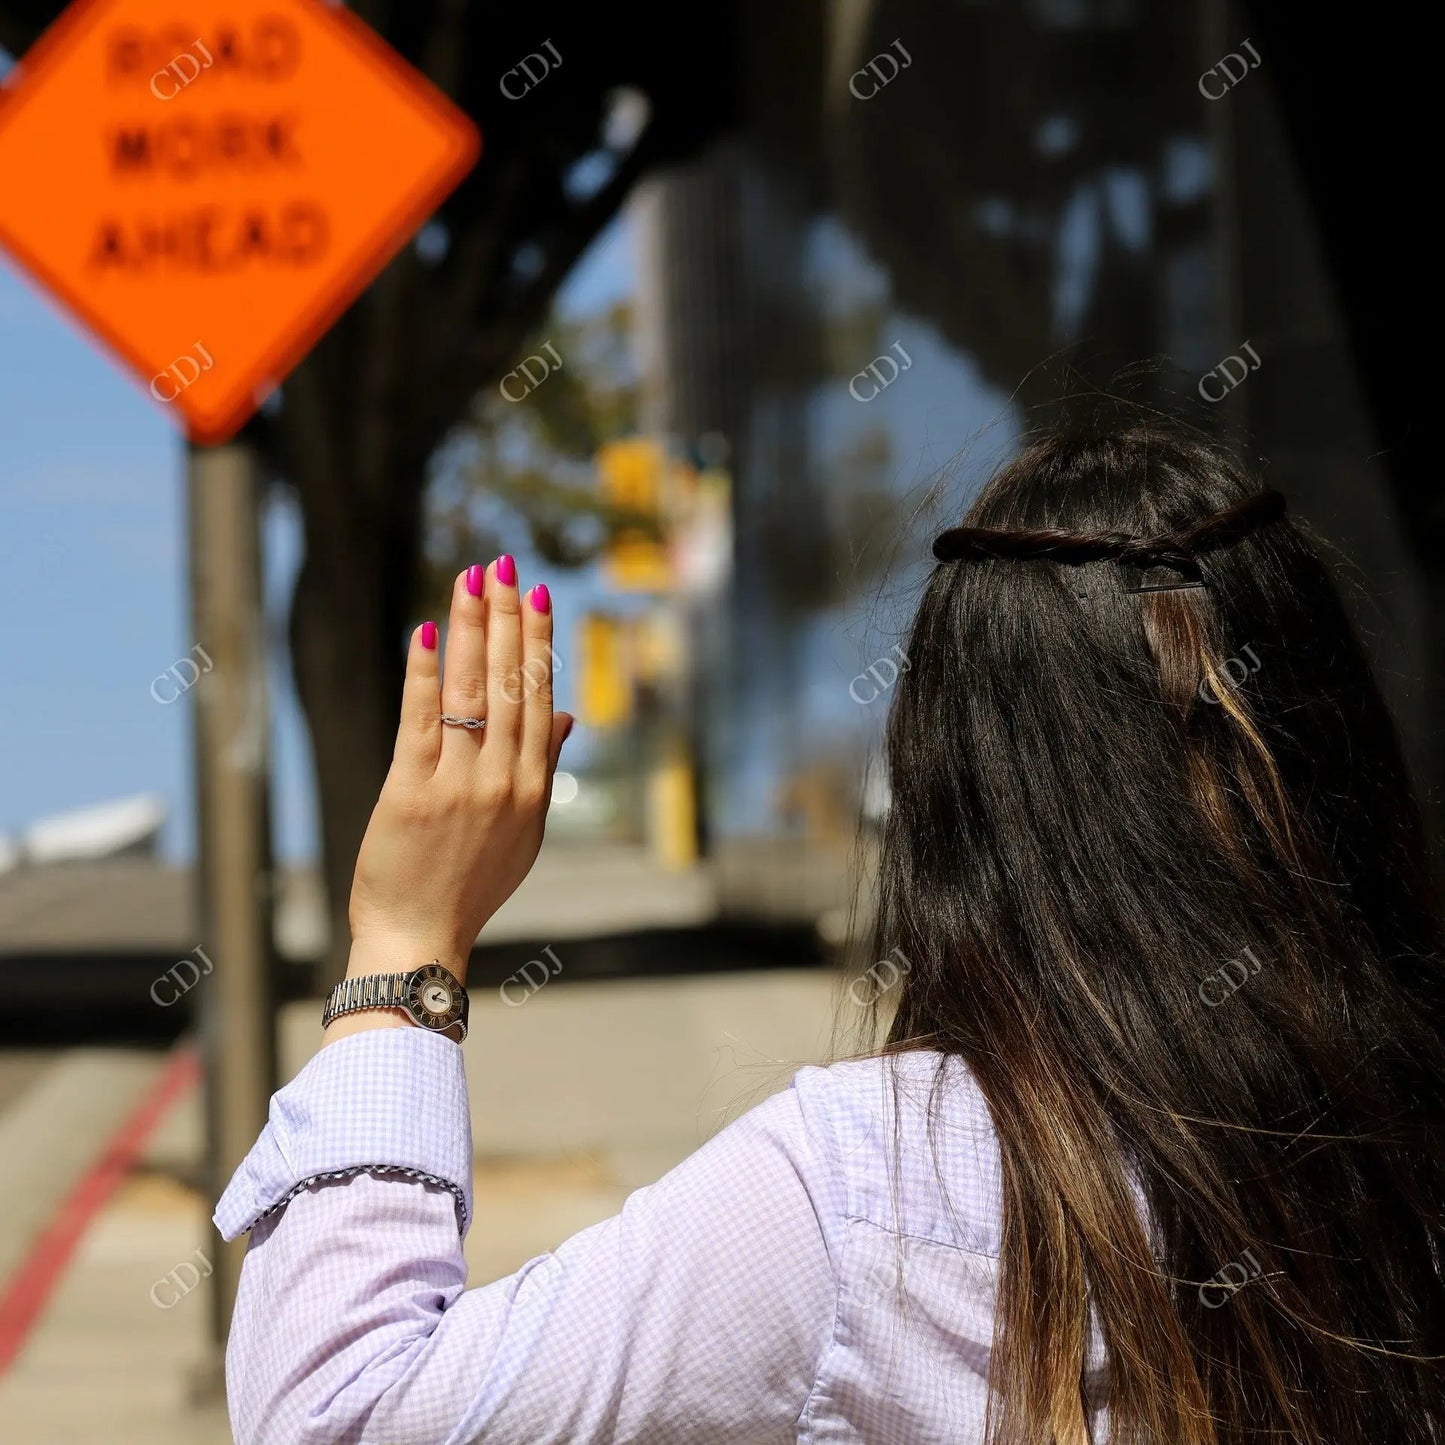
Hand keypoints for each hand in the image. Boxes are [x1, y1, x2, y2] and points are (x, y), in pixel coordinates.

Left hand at [342, 556, 572, 1000]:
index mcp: (534, 789)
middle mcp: (505, 781)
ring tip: (471, 580)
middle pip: (509, 684)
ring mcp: (460, 785)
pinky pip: (421, 720)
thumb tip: (566, 716)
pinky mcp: (412, 791)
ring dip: (472, 629)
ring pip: (471, 692)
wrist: (420, 938)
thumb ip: (543, 769)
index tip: (534, 594)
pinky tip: (428, 631)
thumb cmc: (469, 887)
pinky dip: (425, 673)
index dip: (537, 642)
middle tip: (502, 566)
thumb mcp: (524, 834)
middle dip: (506, 618)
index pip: (539, 699)